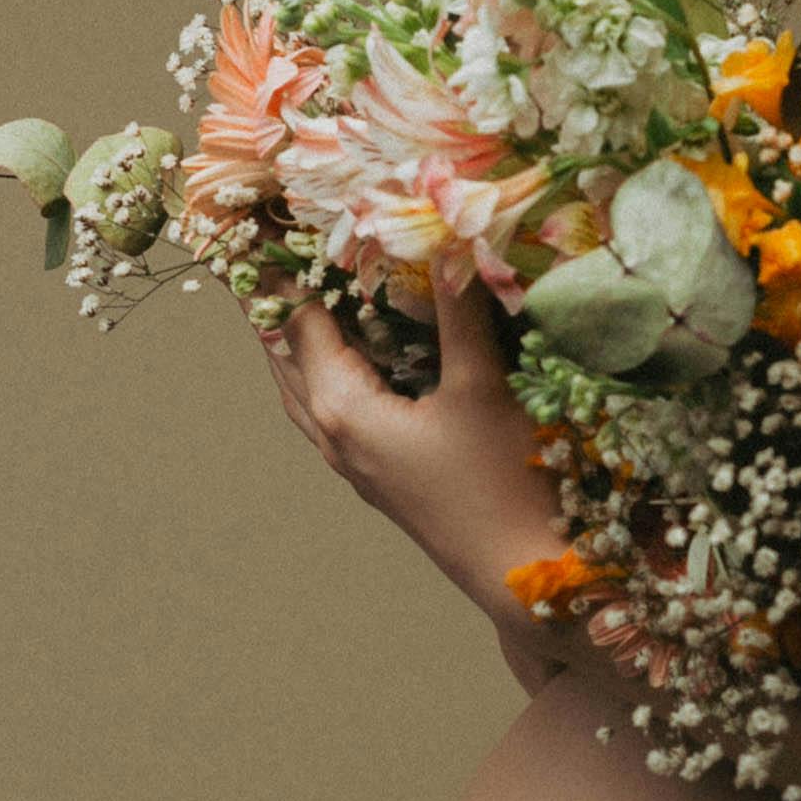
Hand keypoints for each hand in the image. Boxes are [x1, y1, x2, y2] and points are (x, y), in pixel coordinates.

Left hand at [254, 255, 571, 627]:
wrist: (525, 578)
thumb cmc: (503, 481)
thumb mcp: (483, 384)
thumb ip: (460, 310)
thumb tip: (449, 239)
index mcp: (344, 408)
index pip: (299, 324)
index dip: (289, 272)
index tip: (275, 223)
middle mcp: (334, 436)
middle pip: (286, 358)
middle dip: (280, 306)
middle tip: (278, 250)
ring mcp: (353, 463)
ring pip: (304, 391)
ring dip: (300, 343)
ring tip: (306, 296)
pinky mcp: (379, 477)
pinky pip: (332, 411)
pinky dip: (328, 373)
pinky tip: (358, 358)